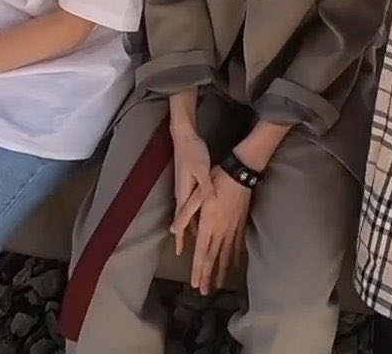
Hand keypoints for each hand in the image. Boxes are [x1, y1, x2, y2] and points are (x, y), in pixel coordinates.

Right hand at [170, 129, 213, 254]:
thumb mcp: (202, 171)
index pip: (181, 221)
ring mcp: (183, 189)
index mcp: (184, 194)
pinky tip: (199, 218)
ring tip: (194, 241)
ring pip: (186, 214)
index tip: (180, 253)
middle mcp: (181, 194)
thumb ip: (206, 188)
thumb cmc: (193, 153)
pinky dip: (193, 215)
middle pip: (183, 220)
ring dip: (189, 227)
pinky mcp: (188, 184)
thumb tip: (211, 205)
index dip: (180, 237)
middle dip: (184, 236)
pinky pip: (190, 206)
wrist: (184, 138)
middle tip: (188, 253)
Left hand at [188, 166, 250, 294]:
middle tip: (204, 292)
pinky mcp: (239, 224)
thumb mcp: (198, 195)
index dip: (198, 269)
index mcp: (209, 225)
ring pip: (226, 255)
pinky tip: (234, 266)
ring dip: (222, 271)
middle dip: (209, 276)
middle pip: (214, 258)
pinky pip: (237, 246)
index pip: (202, 252)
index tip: (195, 284)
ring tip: (219, 285)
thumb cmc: (217, 180)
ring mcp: (232, 229)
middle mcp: (221, 231)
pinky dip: (234, 258)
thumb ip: (185, 213)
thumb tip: (173, 229)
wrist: (240, 173)